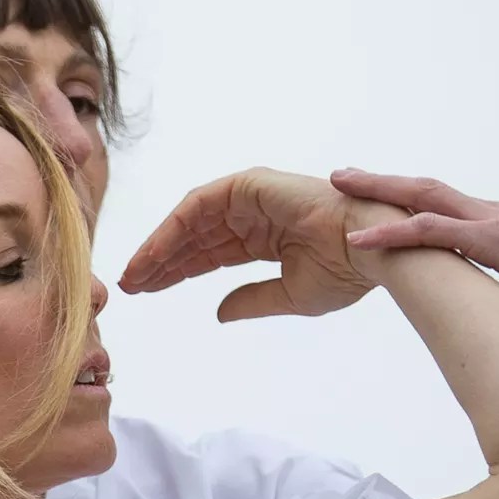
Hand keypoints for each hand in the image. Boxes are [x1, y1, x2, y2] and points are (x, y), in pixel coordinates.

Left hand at [117, 169, 392, 321]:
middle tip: (129, 286)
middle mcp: (255, 214)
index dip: (177, 272)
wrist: (369, 250)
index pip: (210, 254)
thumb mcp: (289, 295)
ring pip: (191, 221)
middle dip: (160, 262)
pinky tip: (153, 254)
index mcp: (267, 237)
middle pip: (195, 239)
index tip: (148, 291)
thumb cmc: (343, 271)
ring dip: (159, 247)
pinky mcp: (248, 186)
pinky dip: (173, 229)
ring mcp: (251, 197)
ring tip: (134, 275)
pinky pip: (198, 206)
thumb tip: (219, 312)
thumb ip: (250, 300)